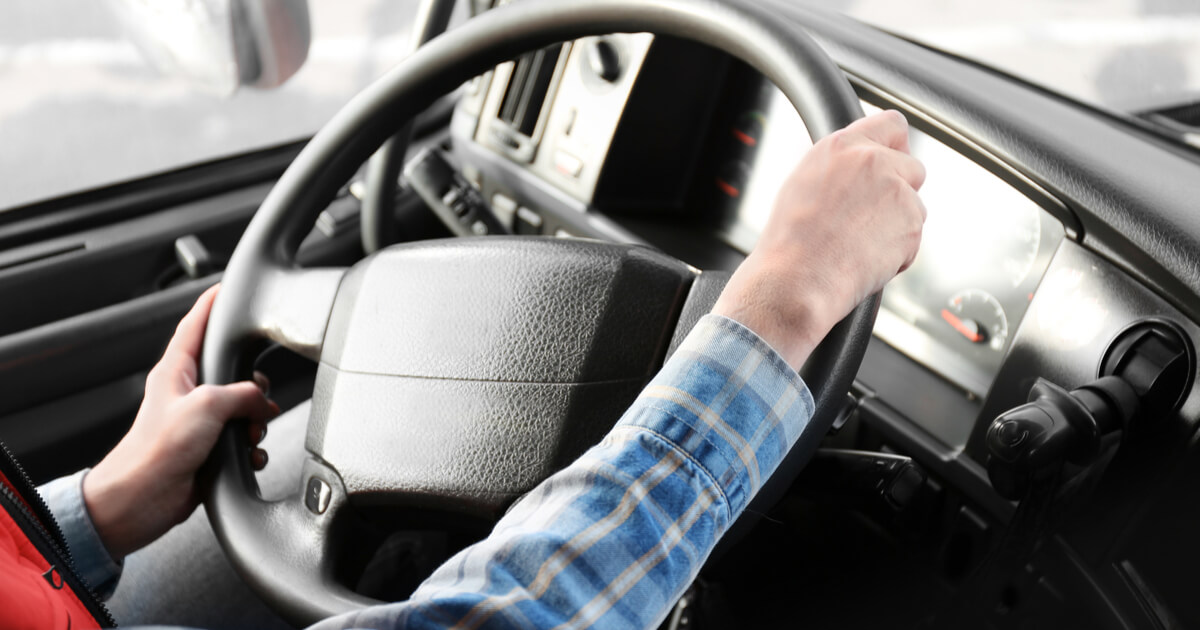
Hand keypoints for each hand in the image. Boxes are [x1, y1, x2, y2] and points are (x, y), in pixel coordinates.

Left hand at [83, 285, 279, 558]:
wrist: (139, 501)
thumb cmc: (154, 453)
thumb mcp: (207, 407)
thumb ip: (243, 394)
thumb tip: (263, 401)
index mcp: (176, 371)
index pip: (196, 324)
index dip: (213, 303)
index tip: (228, 286)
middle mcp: (188, 393)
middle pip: (233, 371)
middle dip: (254, 385)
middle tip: (258, 396)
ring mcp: (198, 422)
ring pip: (243, 407)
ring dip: (255, 421)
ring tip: (249, 433)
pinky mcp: (207, 449)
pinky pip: (241, 439)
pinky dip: (250, 447)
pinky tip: (248, 455)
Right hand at [713, 110, 926, 368]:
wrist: (796, 280)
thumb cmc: (789, 243)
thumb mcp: (804, 184)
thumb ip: (840, 167)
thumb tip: (857, 171)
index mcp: (841, 146)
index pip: (891, 124)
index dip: (895, 146)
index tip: (892, 162)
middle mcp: (872, 160)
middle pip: (912, 167)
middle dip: (900, 191)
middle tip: (871, 219)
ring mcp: (896, 190)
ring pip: (914, 206)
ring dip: (897, 225)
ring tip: (858, 246)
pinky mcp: (911, 222)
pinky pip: (913, 237)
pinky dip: (898, 252)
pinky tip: (866, 260)